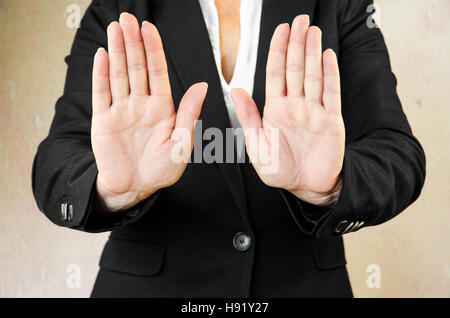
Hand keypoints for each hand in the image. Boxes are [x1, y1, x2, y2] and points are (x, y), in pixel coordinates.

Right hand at [91, 13, 207, 211]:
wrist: (136, 187)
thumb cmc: (161, 169)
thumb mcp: (181, 143)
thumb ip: (189, 113)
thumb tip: (202, 85)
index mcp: (162, 108)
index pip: (157, 72)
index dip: (153, 50)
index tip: (149, 28)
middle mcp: (141, 104)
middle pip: (137, 67)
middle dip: (133, 43)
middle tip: (127, 19)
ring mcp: (121, 110)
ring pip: (119, 75)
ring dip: (116, 51)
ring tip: (115, 29)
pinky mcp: (104, 120)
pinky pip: (102, 93)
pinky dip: (101, 75)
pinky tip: (102, 56)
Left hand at [231, 15, 344, 205]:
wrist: (306, 187)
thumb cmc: (280, 170)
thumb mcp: (257, 145)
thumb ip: (248, 117)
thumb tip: (236, 90)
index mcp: (275, 109)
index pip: (275, 73)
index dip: (277, 50)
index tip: (281, 29)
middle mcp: (295, 105)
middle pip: (295, 68)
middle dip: (296, 43)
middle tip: (300, 20)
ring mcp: (314, 111)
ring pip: (313, 75)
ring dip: (313, 53)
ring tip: (313, 30)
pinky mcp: (331, 120)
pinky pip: (331, 93)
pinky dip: (330, 74)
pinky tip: (327, 56)